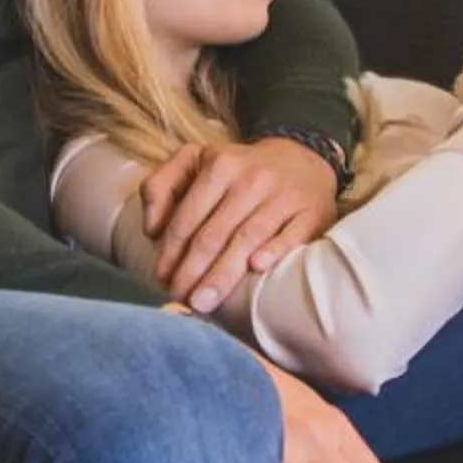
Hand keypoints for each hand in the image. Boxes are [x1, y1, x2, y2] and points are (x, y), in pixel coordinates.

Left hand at [140, 135, 339, 310]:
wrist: (301, 160)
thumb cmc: (238, 171)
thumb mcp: (195, 161)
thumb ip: (161, 186)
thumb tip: (151, 229)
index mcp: (220, 164)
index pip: (189, 217)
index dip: (171, 251)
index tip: (161, 279)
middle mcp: (252, 178)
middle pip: (215, 233)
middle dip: (193, 270)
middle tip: (180, 298)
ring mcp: (284, 195)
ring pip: (248, 238)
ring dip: (223, 274)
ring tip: (204, 302)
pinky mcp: (311, 212)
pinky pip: (291, 235)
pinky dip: (274, 250)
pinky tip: (257, 268)